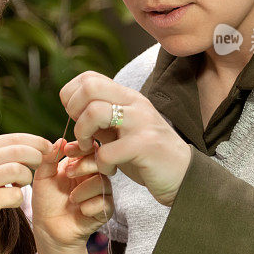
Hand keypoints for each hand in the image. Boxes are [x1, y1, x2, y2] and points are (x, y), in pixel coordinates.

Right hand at [0, 133, 50, 238]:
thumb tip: (25, 146)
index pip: (15, 138)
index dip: (35, 141)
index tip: (47, 147)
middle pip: (20, 151)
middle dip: (37, 156)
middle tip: (40, 164)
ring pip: (19, 171)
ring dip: (27, 178)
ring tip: (20, 183)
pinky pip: (14, 195)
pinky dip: (18, 197)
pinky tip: (12, 199)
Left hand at [31, 139, 112, 252]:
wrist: (47, 229)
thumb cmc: (45, 201)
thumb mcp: (42, 177)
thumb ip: (49, 158)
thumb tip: (61, 140)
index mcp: (80, 165)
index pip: (90, 148)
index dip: (82, 148)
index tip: (68, 152)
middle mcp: (93, 176)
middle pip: (101, 161)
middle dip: (84, 165)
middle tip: (68, 174)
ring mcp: (101, 193)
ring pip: (103, 182)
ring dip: (84, 189)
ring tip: (71, 199)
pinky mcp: (104, 210)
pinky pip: (105, 202)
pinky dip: (90, 206)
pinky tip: (80, 211)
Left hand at [60, 71, 191, 206]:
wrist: (183, 176)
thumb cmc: (146, 155)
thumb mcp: (121, 132)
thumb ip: (99, 121)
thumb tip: (70, 116)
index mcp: (127, 97)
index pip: (89, 78)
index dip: (72, 96)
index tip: (75, 118)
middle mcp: (134, 104)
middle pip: (89, 88)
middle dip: (74, 110)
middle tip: (81, 134)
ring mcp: (141, 122)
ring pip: (95, 112)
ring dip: (83, 135)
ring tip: (91, 149)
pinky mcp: (146, 145)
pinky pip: (108, 151)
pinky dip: (101, 164)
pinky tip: (109, 169)